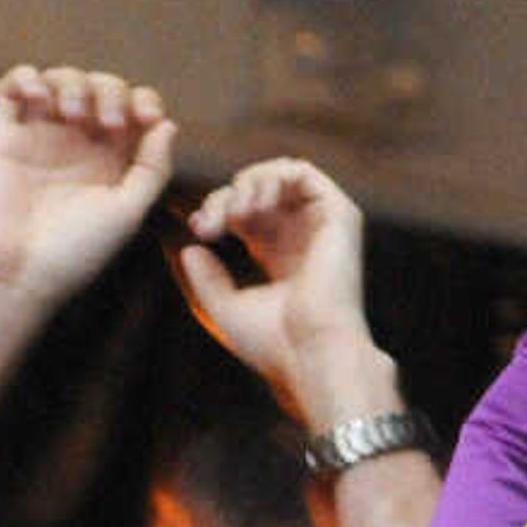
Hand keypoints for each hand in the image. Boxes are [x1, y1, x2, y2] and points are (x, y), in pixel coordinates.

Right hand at [0, 67, 176, 315]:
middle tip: (108, 123)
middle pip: (100, 85)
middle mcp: (75, 144)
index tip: (145, 119)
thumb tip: (166, 124)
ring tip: (73, 115)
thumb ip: (153, 168)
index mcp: (109, 160)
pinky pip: (11, 86)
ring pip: (59, 79)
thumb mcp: (128, 212)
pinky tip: (39, 96)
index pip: (132, 107)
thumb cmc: (74, 254)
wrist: (16, 276)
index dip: (143, 100)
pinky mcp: (2, 135)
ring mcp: (38, 137)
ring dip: (73, 83)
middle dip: (110, 91)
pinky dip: (26, 77)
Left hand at [172, 157, 378, 412]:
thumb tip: (188, 248)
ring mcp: (322, 224)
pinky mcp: (338, 214)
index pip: (246, 214)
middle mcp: (303, 237)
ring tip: (233, 215)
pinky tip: (252, 207)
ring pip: (279, 175)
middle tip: (208, 225)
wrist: (310, 354)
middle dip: (224, 198)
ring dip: (246, 184)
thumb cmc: (272, 343)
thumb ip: (206, 276)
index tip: (198, 229)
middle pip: (259, 191)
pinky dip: (271, 177)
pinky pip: (302, 171)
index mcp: (280, 258)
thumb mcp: (225, 307)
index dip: (218, 211)